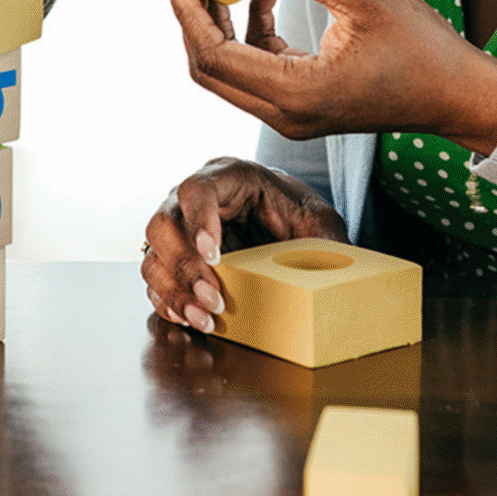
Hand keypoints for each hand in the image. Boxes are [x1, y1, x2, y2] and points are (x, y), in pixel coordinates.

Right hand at [141, 156, 346, 330]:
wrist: (285, 228)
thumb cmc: (298, 216)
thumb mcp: (319, 222)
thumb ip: (327, 237)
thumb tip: (343, 265)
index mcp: (227, 176)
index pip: (196, 189)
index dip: (198, 221)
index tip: (214, 255)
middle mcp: (192, 199)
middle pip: (163, 224)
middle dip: (185, 267)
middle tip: (213, 299)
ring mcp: (178, 228)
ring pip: (153, 254)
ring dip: (174, 290)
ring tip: (204, 319)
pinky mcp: (174, 258)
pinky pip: (155, 278)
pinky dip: (167, 301)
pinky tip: (188, 318)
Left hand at [162, 0, 496, 153]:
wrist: (461, 96)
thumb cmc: (423, 48)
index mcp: (296, 94)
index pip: (212, 56)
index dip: (185, 11)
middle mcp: (285, 114)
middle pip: (209, 68)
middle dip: (192, 14)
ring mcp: (293, 115)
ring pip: (229, 70)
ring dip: (219, 20)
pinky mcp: (303, 106)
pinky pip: (256, 69)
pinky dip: (249, 31)